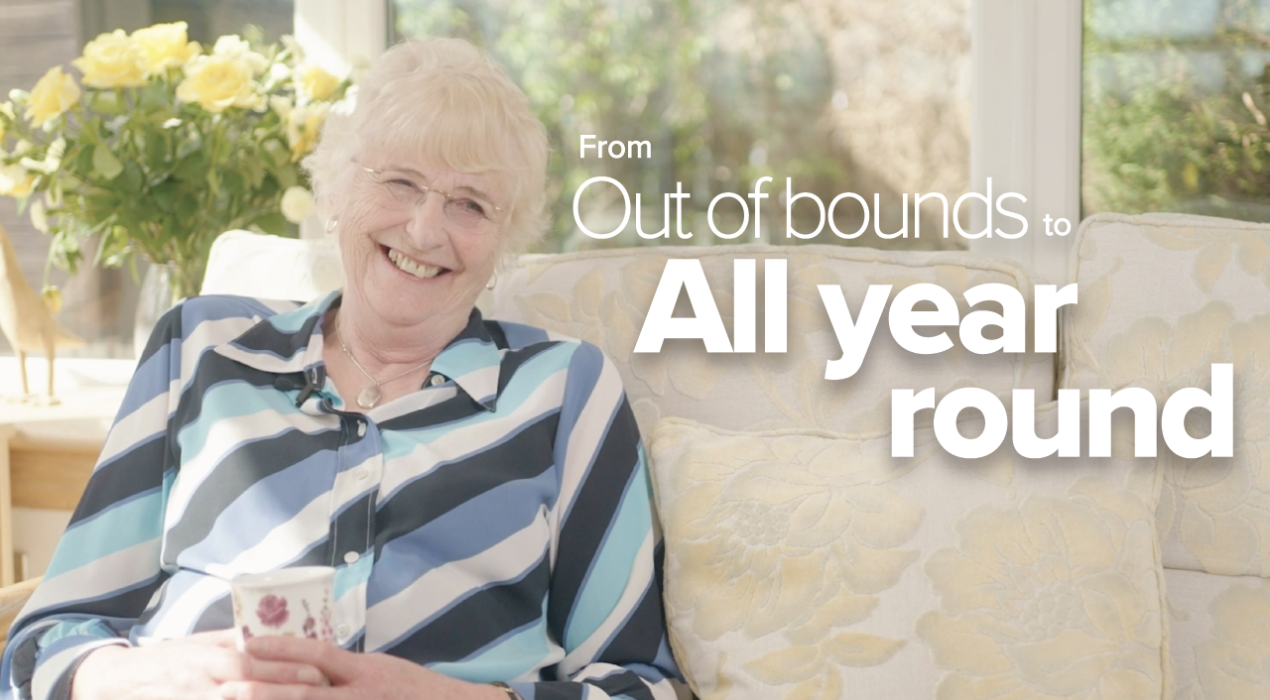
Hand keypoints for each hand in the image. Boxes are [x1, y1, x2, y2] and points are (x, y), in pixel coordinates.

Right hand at [71, 630, 327, 699]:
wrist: (122, 683)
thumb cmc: (170, 659)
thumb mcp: (201, 643)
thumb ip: (233, 641)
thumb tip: (275, 634)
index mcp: (206, 657)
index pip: (249, 661)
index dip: (283, 667)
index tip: (316, 669)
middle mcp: (201, 683)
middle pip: (248, 690)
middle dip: (286, 692)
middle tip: (319, 690)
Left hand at [220, 636, 507, 699]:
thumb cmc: (417, 692)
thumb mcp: (383, 669)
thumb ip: (347, 670)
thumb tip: (307, 664)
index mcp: (366, 670)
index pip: (316, 653)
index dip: (281, 648)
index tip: (247, 644)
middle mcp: (361, 694)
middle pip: (304, 692)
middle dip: (262, 692)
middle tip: (225, 689)